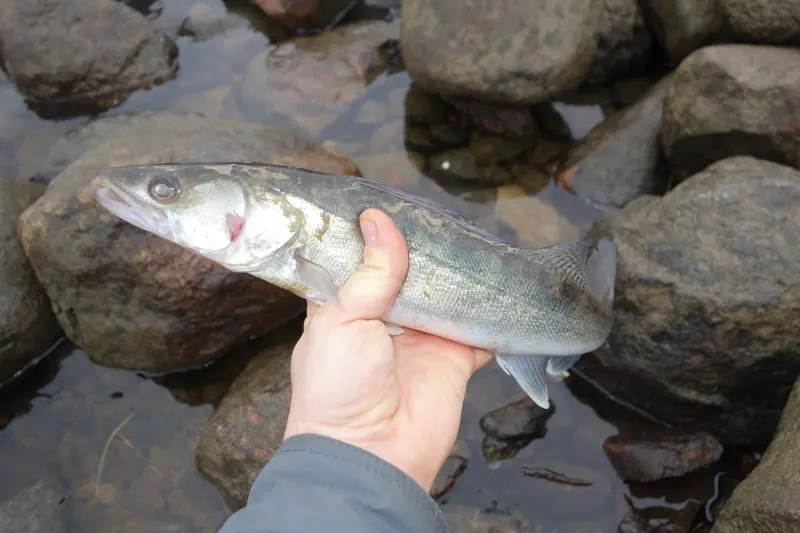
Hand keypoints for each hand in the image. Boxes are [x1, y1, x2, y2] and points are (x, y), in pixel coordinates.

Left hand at [284, 208, 492, 490]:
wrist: (371, 455)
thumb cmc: (337, 388)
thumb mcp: (341, 320)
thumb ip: (369, 273)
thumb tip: (379, 221)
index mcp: (347, 307)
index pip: (362, 261)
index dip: (376, 235)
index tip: (392, 201)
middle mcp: (386, 318)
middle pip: (411, 274)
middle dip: (427, 250)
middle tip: (443, 215)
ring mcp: (423, 337)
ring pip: (448, 296)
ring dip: (461, 276)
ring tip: (476, 238)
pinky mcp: (456, 358)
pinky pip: (481, 329)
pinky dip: (494, 313)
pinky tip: (506, 285)